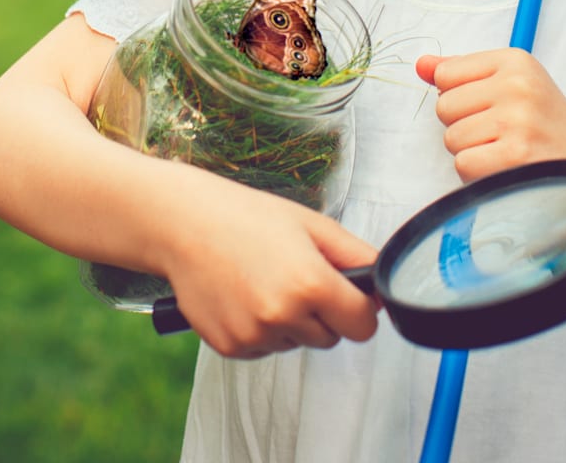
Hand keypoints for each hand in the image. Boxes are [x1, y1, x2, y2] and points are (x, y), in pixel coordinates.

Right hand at [156, 173, 380, 358]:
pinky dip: (259, 329)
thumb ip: (356, 256)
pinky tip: (242, 295)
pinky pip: (264, 348)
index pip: (364, 327)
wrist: (183, 225)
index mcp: (311, 284)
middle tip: (293, 276)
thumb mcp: (311, 225)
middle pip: (331, 338)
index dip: (359, 310)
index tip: (346, 296)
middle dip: (321, 314)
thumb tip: (382, 285)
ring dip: (289, 322)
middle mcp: (283, 315)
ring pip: (296, 344)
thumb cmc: (246, 217)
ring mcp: (255, 335)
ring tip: (262, 281)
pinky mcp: (231, 347)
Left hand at [416, 48, 565, 182]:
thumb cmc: (544, 124)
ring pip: (451, 139)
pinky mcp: (515, 156)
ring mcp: (518, 121)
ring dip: (473, 153)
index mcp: (515, 60)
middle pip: (444, 107)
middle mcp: (518, 85)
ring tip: (506, 150)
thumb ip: (462, 73)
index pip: (445, 74)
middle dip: (465, 126)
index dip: (461, 98)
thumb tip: (421, 65)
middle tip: (502, 133)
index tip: (492, 106)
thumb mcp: (511, 84)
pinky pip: (463, 164)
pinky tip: (506, 168)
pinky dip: (478, 174)